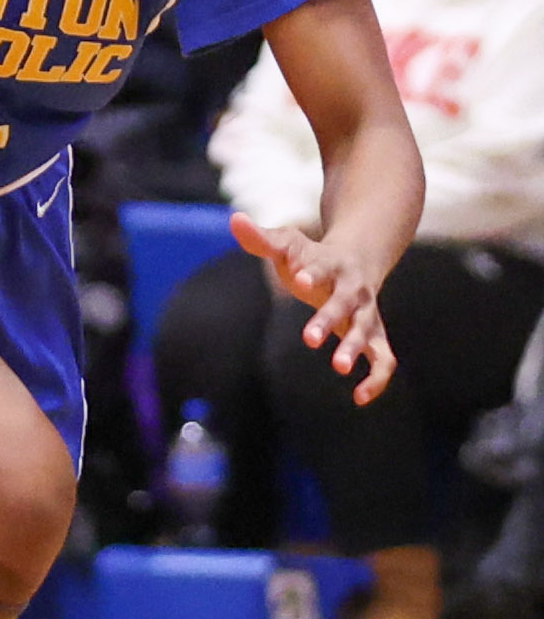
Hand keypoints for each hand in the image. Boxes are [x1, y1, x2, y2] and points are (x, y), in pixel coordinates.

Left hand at [230, 212, 396, 403]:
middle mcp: (354, 289)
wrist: (357, 260)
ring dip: (354, 348)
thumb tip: (234, 220)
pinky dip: (378, 379)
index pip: (321, 267)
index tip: (297, 277)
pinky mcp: (375, 336)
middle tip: (309, 338)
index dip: (311, 272)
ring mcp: (367, 314)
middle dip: (327, 319)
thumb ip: (261, 238)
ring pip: (367, 331)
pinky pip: (384, 360)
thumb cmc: (312, 257)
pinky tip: (359, 399)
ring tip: (337, 367)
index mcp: (332, 264)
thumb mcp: (288, 245)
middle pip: (343, 304)